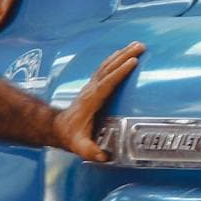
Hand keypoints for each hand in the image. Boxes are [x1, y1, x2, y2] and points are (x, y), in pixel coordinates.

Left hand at [53, 42, 143, 161]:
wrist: (59, 128)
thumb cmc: (71, 136)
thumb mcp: (80, 146)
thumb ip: (90, 150)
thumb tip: (102, 156)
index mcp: (91, 101)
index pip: (107, 83)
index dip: (120, 72)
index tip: (133, 62)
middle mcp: (92, 89)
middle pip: (109, 68)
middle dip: (125, 56)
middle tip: (141, 47)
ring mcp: (92, 85)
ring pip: (108, 65)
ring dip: (122, 53)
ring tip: (138, 44)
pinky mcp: (94, 85)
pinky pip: (106, 67)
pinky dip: (116, 58)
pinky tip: (125, 52)